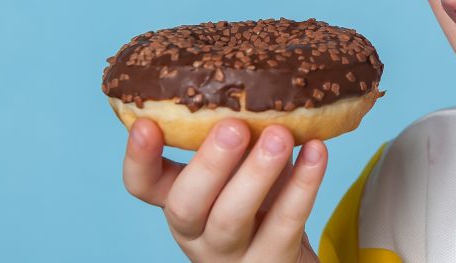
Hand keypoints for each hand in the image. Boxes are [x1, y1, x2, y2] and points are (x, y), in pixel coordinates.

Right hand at [123, 118, 327, 262]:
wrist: (286, 254)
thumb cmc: (257, 199)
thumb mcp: (235, 165)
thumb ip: (231, 132)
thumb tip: (251, 69)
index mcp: (177, 198)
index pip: (142, 185)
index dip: (139, 158)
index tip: (146, 123)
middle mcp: (195, 231)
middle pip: (185, 205)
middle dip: (208, 163)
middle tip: (233, 126)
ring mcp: (231, 253)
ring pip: (231, 218)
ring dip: (256, 173)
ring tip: (279, 135)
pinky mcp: (270, 261)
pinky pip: (284, 225)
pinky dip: (303, 185)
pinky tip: (316, 151)